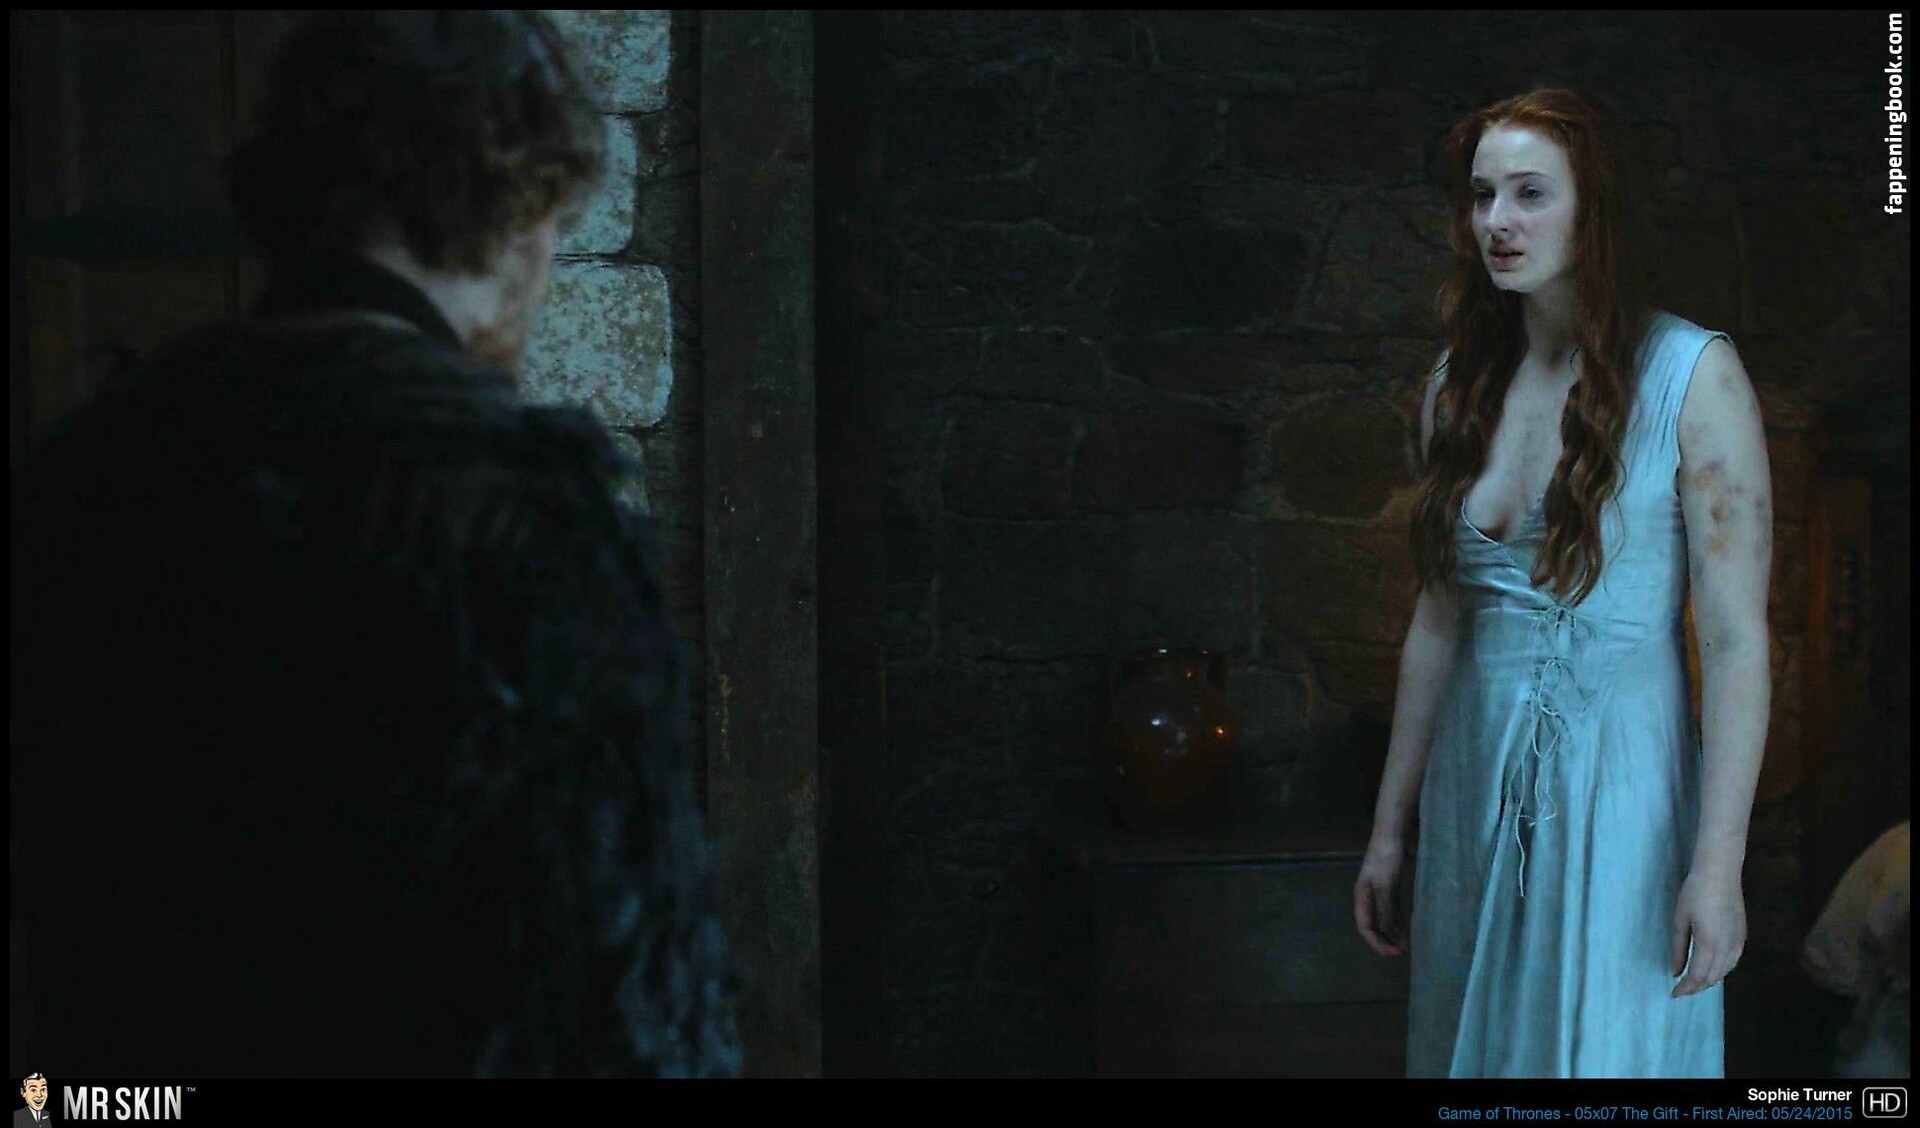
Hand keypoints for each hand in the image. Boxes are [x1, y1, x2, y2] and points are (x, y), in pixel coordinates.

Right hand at [1354, 838, 1410, 956]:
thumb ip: (1385, 909)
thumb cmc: (1385, 858)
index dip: (1377, 943)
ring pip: (1383, 920)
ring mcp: (1379, 893)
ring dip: (1392, 934)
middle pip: (1373, 926)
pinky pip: (1393, 911)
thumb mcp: (1386, 885)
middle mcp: (1368, 898)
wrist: (1391, 835)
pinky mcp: (1390, 888)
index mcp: (1362, 898)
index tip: (1393, 953)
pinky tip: (1406, 930)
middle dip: (1385, 941)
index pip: (1365, 928)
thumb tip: (1386, 932)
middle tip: (1401, 953)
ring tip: (1405, 947)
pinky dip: (1398, 922)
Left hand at [1670, 868, 1745, 996]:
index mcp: (1709, 943)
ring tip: (1693, 982)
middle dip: (1697, 987)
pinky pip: (1733, 962)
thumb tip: (1675, 971)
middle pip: (1712, 977)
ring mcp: (1738, 942)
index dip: (1686, 988)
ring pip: (1724, 971)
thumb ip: (1678, 948)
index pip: (1698, 975)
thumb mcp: (1680, 920)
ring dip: (1709, 980)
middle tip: (1682, 990)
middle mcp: (1727, 947)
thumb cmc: (1695, 893)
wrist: (1720, 873)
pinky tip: (1711, 969)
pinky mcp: (1742, 936)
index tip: (1674, 994)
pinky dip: (1721, 971)